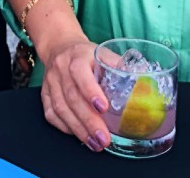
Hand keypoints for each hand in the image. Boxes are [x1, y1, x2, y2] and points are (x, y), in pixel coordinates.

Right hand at [38, 36, 111, 151]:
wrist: (60, 47)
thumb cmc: (86, 54)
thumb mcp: (103, 52)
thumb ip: (120, 65)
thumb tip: (144, 79)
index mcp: (77, 57)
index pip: (80, 74)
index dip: (90, 91)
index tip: (104, 108)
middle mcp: (61, 69)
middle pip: (72, 97)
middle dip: (88, 120)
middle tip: (104, 138)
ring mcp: (51, 83)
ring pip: (61, 109)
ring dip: (78, 129)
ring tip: (95, 143)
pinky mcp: (45, 94)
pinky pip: (51, 114)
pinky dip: (65, 128)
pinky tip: (79, 135)